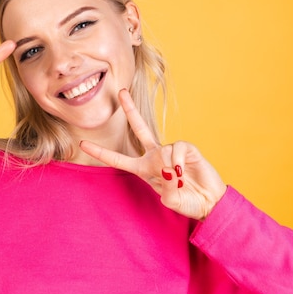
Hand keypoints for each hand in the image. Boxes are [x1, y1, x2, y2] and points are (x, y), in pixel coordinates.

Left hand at [80, 89, 226, 219]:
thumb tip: (169, 174)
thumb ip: (168, 193)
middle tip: (121, 91)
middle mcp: (154, 156)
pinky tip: (186, 171)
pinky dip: (180, 162)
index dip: (100, 152)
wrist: (210, 202)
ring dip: (170, 168)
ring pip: (163, 150)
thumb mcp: (172, 202)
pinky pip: (178, 149)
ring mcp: (170, 151)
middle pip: (138, 128)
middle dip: (130, 109)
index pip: (117, 159)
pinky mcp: (186, 148)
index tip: (82, 144)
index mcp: (144, 168)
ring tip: (180, 180)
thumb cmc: (188, 202)